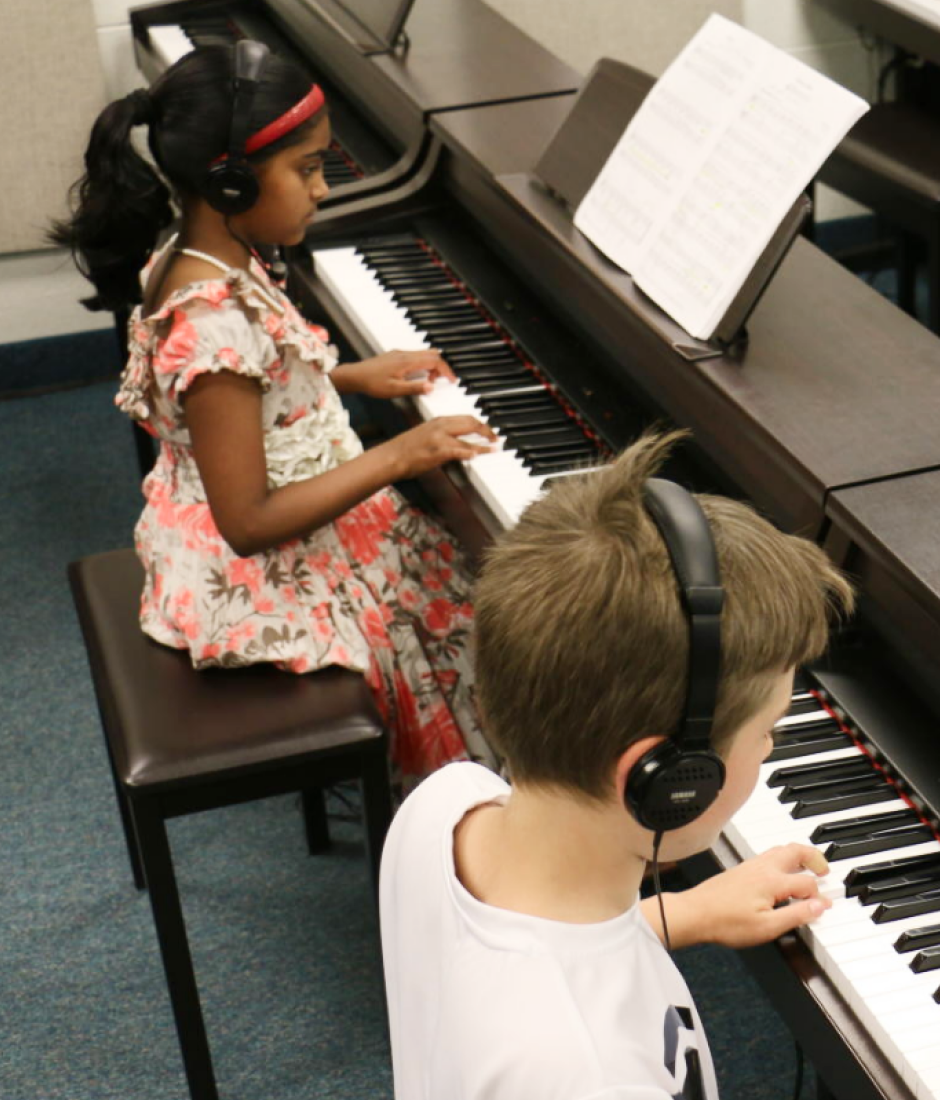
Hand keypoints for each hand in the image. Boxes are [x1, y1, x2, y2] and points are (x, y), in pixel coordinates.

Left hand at [332, 349, 454, 398]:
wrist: (355, 376)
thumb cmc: (372, 383)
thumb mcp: (394, 390)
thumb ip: (414, 388)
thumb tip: (431, 387)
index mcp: (407, 361)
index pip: (434, 360)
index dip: (446, 370)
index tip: (452, 380)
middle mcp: (405, 354)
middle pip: (432, 354)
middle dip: (441, 366)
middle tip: (444, 380)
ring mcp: (400, 353)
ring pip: (424, 354)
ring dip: (432, 365)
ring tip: (430, 380)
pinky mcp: (396, 356)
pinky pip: (416, 356)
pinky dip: (423, 364)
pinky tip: (418, 376)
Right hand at [384, 415, 498, 478]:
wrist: (391, 456)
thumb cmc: (404, 449)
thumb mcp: (425, 435)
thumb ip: (442, 435)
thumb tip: (456, 441)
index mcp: (438, 421)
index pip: (464, 417)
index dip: (479, 423)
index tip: (487, 429)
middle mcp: (440, 426)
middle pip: (470, 422)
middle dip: (486, 430)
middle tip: (495, 437)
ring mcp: (439, 438)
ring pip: (468, 436)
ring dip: (484, 443)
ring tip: (494, 447)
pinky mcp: (438, 450)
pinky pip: (459, 450)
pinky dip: (470, 452)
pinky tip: (477, 454)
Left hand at [643, 844, 830, 949]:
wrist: (694, 913)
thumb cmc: (726, 922)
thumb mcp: (767, 927)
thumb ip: (796, 915)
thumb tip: (820, 906)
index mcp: (772, 880)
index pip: (807, 883)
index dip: (820, 896)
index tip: (826, 906)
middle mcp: (762, 867)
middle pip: (795, 851)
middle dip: (814, 857)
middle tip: (825, 870)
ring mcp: (751, 866)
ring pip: (781, 850)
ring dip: (799, 855)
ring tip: (809, 867)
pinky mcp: (742, 869)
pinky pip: (769, 855)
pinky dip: (784, 858)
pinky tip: (783, 872)